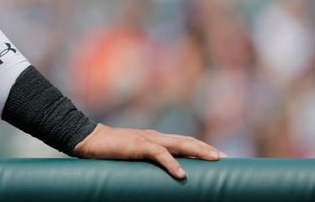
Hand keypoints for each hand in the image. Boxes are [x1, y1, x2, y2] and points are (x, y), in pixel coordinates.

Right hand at [72, 123, 224, 178]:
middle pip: (187, 141)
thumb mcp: (132, 158)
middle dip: (207, 149)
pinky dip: (171, 163)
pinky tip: (181, 173)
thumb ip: (146, 164)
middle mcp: (155, 136)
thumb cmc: (108, 152)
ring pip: (179, 143)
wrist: (88, 140)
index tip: (220, 158)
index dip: (202, 148)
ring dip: (198, 150)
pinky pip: (158, 154)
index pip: (184, 143)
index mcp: (155, 139)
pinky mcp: (137, 145)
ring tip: (215, 159)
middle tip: (226, 159)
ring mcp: (146, 139)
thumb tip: (161, 179)